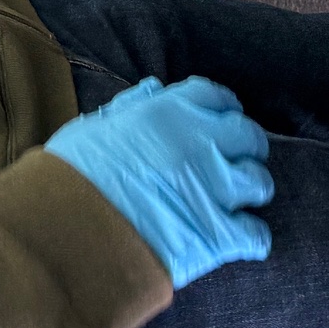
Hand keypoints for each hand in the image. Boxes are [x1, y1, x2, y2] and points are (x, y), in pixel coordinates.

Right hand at [43, 77, 273, 289]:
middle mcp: (198, 143)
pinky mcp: (217, 234)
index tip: (220, 118)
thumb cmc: (72, 175)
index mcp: (168, 113)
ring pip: (259, 183)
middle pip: (248, 135)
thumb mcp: (94, 127)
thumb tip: (154, 90)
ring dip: (249, 190)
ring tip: (233, 200)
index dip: (222, 108)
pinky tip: (237, 237)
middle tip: (231, 160)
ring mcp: (211, 188)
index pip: (215, 96)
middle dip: (245, 146)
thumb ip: (130, 107)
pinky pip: (256, 234)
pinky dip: (250, 237)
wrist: (69, 228)